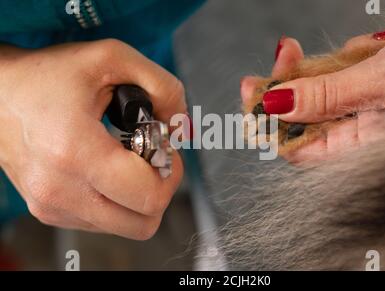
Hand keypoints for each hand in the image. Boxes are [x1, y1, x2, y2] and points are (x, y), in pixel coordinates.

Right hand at [0, 39, 184, 239]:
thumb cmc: (49, 76)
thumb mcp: (113, 58)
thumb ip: (163, 86)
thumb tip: (182, 127)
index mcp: (75, 152)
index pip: (149, 195)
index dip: (171, 171)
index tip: (163, 146)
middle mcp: (60, 190)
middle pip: (143, 223)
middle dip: (160, 188)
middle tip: (152, 156)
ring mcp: (52, 206)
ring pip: (127, 227)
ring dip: (140, 197)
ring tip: (129, 161)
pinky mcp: (50, 212)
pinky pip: (105, 222)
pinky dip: (119, 200)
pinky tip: (109, 170)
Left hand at [241, 25, 384, 162]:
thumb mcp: (380, 82)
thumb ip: (324, 97)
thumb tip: (275, 107)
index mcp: (356, 148)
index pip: (293, 146)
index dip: (267, 119)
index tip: (253, 88)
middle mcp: (356, 137)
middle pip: (300, 116)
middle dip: (291, 81)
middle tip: (285, 52)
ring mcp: (363, 113)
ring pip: (319, 92)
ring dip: (321, 66)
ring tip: (336, 49)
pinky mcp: (371, 93)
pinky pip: (343, 78)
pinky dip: (347, 59)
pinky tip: (373, 48)